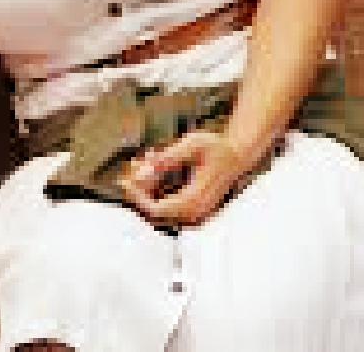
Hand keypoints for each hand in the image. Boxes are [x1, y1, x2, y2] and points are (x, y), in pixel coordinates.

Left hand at [121, 131, 247, 226]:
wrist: (238, 156)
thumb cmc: (217, 148)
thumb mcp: (192, 145)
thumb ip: (166, 159)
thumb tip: (142, 173)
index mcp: (194, 201)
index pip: (155, 210)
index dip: (136, 197)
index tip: (126, 179)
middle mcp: (194, 215)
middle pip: (152, 213)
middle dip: (139, 190)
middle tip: (136, 164)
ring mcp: (193, 217)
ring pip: (157, 211)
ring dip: (146, 189)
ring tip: (148, 160)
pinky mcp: (191, 214)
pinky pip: (165, 208)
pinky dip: (155, 191)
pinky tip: (156, 167)